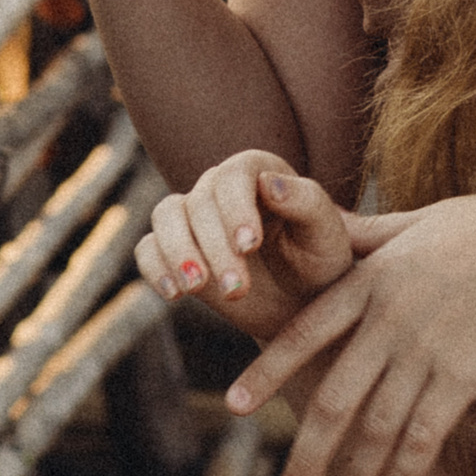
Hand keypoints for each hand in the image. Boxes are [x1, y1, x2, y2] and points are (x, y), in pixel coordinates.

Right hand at [136, 152, 355, 342]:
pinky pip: (148, 248)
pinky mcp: (176, 251)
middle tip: (237, 289)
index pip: (233, 176)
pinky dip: (155, 268)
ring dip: (177, 252)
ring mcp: (194, 218)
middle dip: (214, 248)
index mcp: (258, 172)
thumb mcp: (327, 237)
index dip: (235, 207)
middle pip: (199, 202)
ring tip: (195, 288)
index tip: (249, 246)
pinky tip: (174, 295)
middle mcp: (220, 188)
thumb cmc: (321, 263)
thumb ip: (307, 203)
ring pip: (165, 216)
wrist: (302, 303)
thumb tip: (269, 183)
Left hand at [227, 184, 475, 475]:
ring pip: (376, 428)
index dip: (266, 372)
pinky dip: (405, 474)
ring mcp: (427, 349)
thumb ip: (366, 236)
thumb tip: (323, 221)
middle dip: (306, 453)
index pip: (302, 334)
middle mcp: (388, 318)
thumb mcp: (413, 222)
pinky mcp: (466, 374)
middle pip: (332, 398)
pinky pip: (425, 436)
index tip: (234, 405)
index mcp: (369, 279)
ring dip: (356, 474)